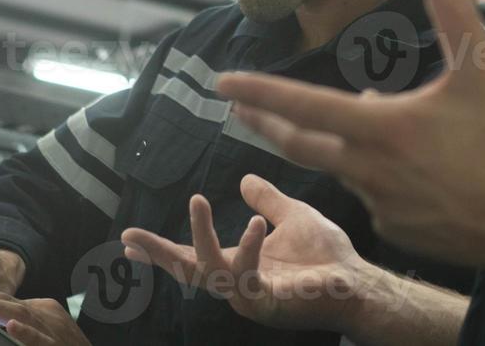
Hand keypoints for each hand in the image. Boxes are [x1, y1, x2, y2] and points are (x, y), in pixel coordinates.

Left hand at [0, 291, 88, 345]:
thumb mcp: (43, 332)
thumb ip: (21, 327)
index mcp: (41, 310)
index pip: (5, 300)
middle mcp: (46, 314)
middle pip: (7, 301)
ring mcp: (53, 330)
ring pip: (20, 314)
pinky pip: (41, 339)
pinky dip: (26, 332)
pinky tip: (11, 326)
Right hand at [122, 174, 381, 332]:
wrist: (358, 281)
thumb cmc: (328, 255)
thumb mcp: (291, 216)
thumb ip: (266, 201)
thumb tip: (245, 179)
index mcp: (238, 265)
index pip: (192, 257)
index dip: (161, 249)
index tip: (127, 238)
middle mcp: (237, 285)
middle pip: (186, 272)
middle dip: (157, 254)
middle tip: (130, 236)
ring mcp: (251, 298)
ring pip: (210, 272)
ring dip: (200, 236)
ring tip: (197, 201)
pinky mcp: (270, 305)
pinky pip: (247, 279)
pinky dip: (246, 250)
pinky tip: (253, 225)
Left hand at [215, 0, 484, 271]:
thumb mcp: (484, 68)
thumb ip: (455, 11)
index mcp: (384, 130)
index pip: (304, 106)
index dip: (260, 91)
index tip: (224, 83)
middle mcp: (372, 173)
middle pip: (301, 146)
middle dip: (266, 124)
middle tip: (239, 111)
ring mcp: (383, 208)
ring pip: (346, 168)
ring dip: (340, 143)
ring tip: (364, 119)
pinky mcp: (399, 233)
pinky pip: (375, 197)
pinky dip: (375, 174)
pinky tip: (405, 164)